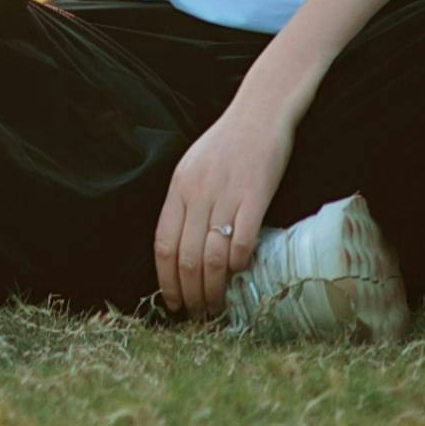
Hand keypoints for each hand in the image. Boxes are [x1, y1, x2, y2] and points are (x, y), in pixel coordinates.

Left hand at [152, 99, 296, 317]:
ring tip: (217, 306)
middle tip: (198, 314)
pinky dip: (239, 264)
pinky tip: (241, 275)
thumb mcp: (193, 168)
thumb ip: (187, 203)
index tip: (173, 302)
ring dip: (214, 288)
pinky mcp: (255, 195)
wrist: (260, 112)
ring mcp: (226, 195)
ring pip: (211, 256)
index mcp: (178, 188)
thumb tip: (184, 248)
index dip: (166, 279)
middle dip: (190, 293)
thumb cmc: (228, 141)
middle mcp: (197, 194)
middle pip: (186, 257)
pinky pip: (242, 239)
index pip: (164, 244)